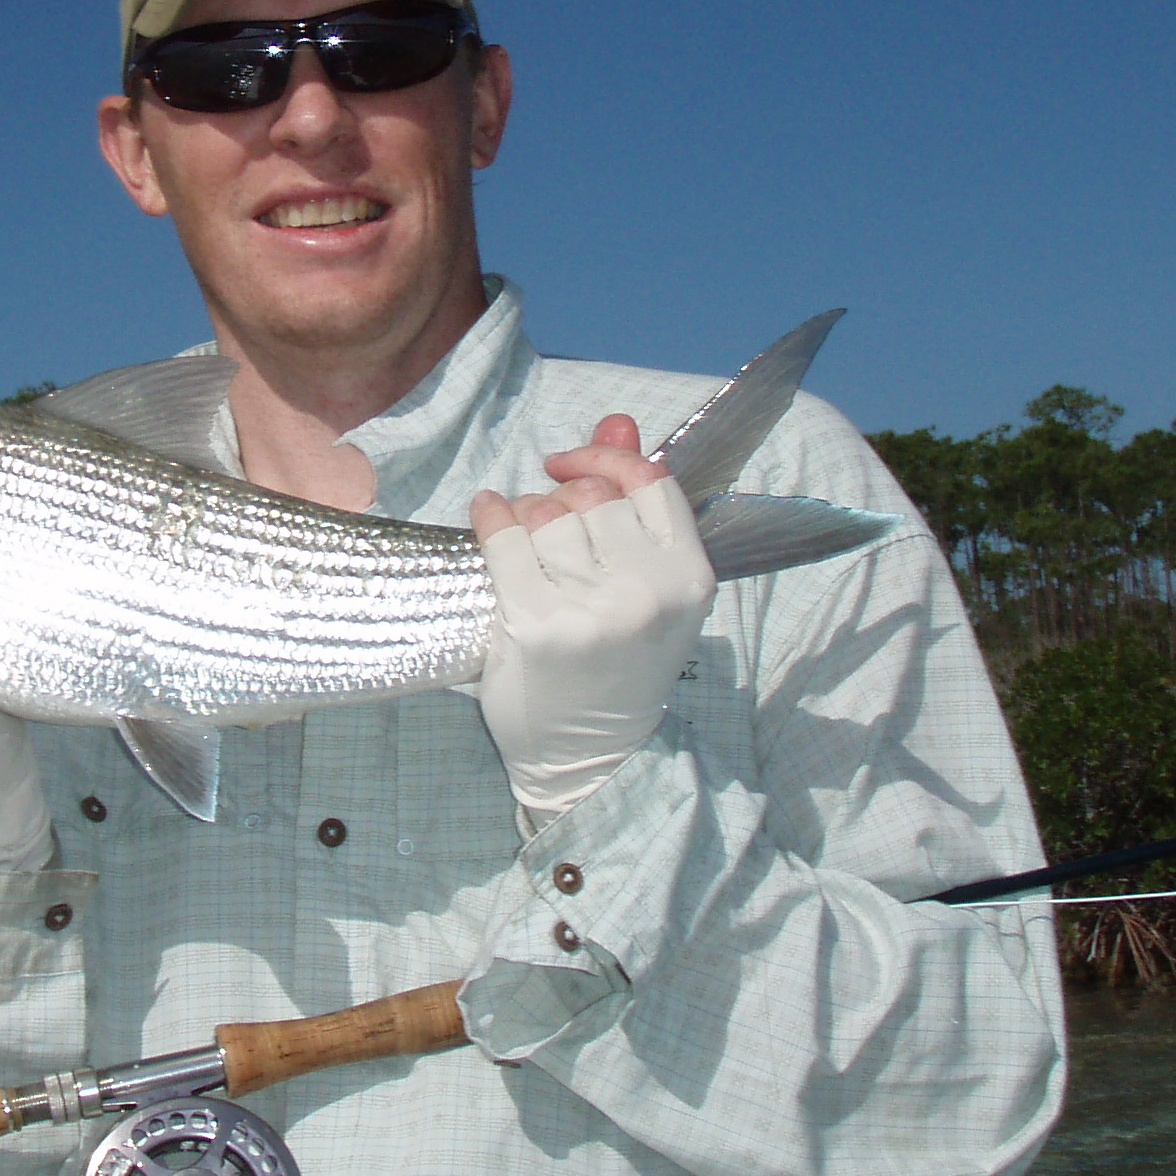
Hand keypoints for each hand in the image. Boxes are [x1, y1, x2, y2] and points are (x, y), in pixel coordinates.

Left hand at [468, 417, 713, 820]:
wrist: (588, 757)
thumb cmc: (616, 664)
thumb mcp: (645, 585)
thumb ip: (633, 500)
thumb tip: (618, 419)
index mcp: (690, 576)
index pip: (649, 480)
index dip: (605, 458)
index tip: (567, 464)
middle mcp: (649, 590)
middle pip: (591, 495)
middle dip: (559, 498)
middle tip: (546, 525)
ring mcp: (594, 610)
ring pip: (547, 515)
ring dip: (526, 515)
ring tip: (524, 544)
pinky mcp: (539, 627)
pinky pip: (506, 540)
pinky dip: (490, 518)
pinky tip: (486, 516)